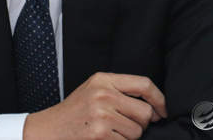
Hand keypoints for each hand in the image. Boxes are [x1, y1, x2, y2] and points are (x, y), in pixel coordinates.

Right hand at [23, 72, 166, 139]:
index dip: (159, 99)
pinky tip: (105, 138)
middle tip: (125, 124)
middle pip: (144, 111)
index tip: (161, 111)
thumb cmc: (75, 111)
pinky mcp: (100, 134)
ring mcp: (101, 114)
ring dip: (129, 136)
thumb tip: (154, 107)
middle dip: (141, 123)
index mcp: (103, 79)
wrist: (50, 129)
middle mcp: (103, 94)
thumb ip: (120, 91)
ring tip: (111, 131)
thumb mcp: (94, 90)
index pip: (143, 84)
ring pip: (138, 131)